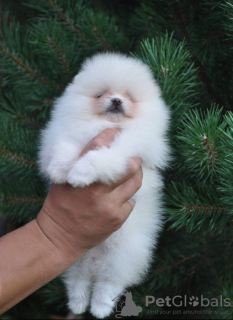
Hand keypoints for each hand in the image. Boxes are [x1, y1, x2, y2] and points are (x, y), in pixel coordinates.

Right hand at [36, 128, 142, 262]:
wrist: (60, 238)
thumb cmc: (60, 205)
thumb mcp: (62, 181)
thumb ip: (76, 164)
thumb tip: (96, 146)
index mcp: (80, 176)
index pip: (98, 147)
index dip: (111, 135)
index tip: (116, 131)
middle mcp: (97, 190)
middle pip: (128, 166)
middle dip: (134, 159)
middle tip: (134, 157)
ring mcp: (109, 205)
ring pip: (135, 183)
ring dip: (135, 176)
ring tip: (132, 174)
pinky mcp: (117, 219)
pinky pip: (131, 201)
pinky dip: (128, 197)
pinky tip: (120, 197)